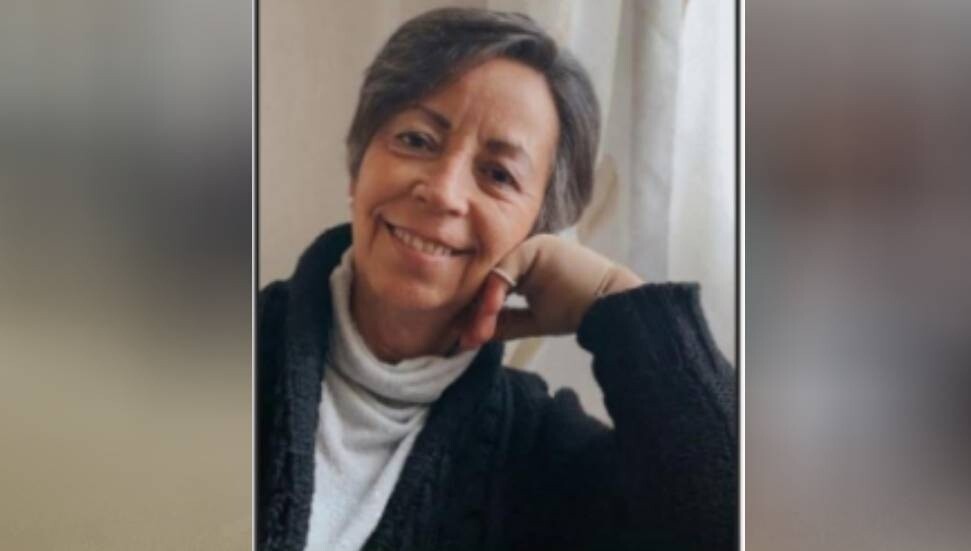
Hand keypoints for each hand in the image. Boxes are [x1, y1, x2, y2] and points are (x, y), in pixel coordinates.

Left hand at [458, 234, 642, 349]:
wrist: (611, 306)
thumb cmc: (578, 311)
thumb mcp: (533, 320)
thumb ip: (503, 322)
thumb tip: (468, 336)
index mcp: (524, 265)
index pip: (490, 286)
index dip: (476, 312)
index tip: (463, 339)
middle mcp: (524, 251)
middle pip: (488, 280)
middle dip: (473, 312)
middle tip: (461, 340)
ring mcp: (530, 245)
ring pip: (493, 276)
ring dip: (481, 308)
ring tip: (473, 335)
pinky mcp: (536, 246)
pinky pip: (505, 270)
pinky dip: (493, 296)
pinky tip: (486, 316)